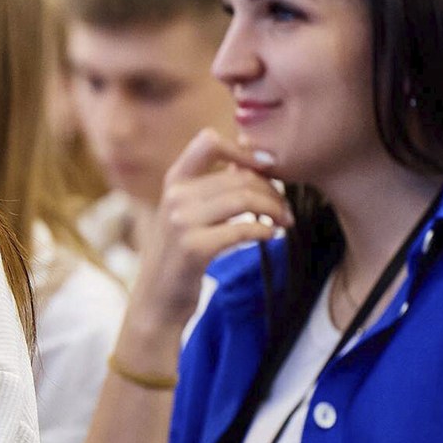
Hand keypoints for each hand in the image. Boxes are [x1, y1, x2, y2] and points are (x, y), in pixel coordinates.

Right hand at [128, 130, 289, 332]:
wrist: (157, 300)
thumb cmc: (179, 255)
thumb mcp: (187, 214)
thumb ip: (212, 185)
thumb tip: (249, 157)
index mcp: (173, 182)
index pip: (208, 142)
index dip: (243, 150)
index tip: (268, 167)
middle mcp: (174, 197)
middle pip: (239, 176)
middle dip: (272, 189)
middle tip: (285, 207)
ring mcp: (181, 222)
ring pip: (244, 199)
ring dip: (274, 209)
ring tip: (283, 221)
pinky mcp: (194, 248)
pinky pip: (243, 228)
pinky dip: (265, 230)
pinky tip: (272, 235)